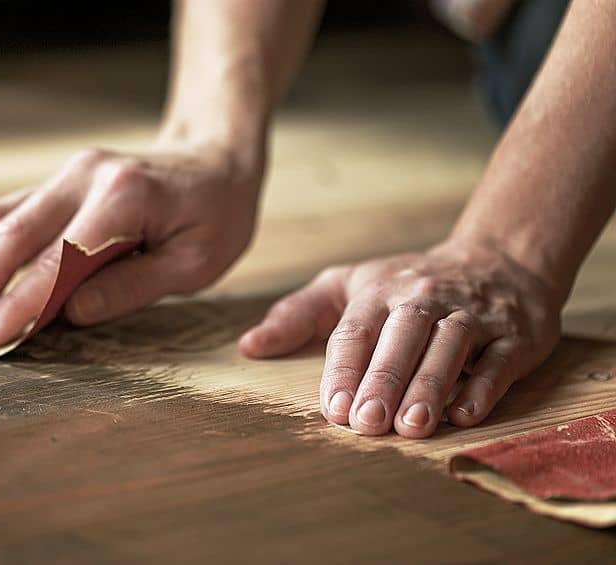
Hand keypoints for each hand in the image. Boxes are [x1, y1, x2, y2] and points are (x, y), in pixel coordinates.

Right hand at [0, 140, 263, 347]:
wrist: (215, 158)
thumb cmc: (217, 214)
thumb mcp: (196, 262)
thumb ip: (133, 287)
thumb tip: (68, 314)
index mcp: (124, 196)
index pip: (58, 258)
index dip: (19, 303)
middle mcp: (85, 176)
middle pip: (10, 231)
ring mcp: (68, 172)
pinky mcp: (60, 179)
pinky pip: (9, 212)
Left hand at [239, 240, 563, 437]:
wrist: (497, 260)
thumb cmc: (407, 283)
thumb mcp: (348, 285)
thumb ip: (298, 314)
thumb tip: (248, 346)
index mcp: (380, 291)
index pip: (356, 331)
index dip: (343, 369)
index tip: (332, 409)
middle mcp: (425, 299)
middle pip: (402, 338)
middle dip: (384, 381)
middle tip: (366, 423)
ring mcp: (472, 314)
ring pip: (450, 347)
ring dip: (430, 386)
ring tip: (411, 426)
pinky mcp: (514, 334)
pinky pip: (498, 359)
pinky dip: (483, 385)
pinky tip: (464, 413)